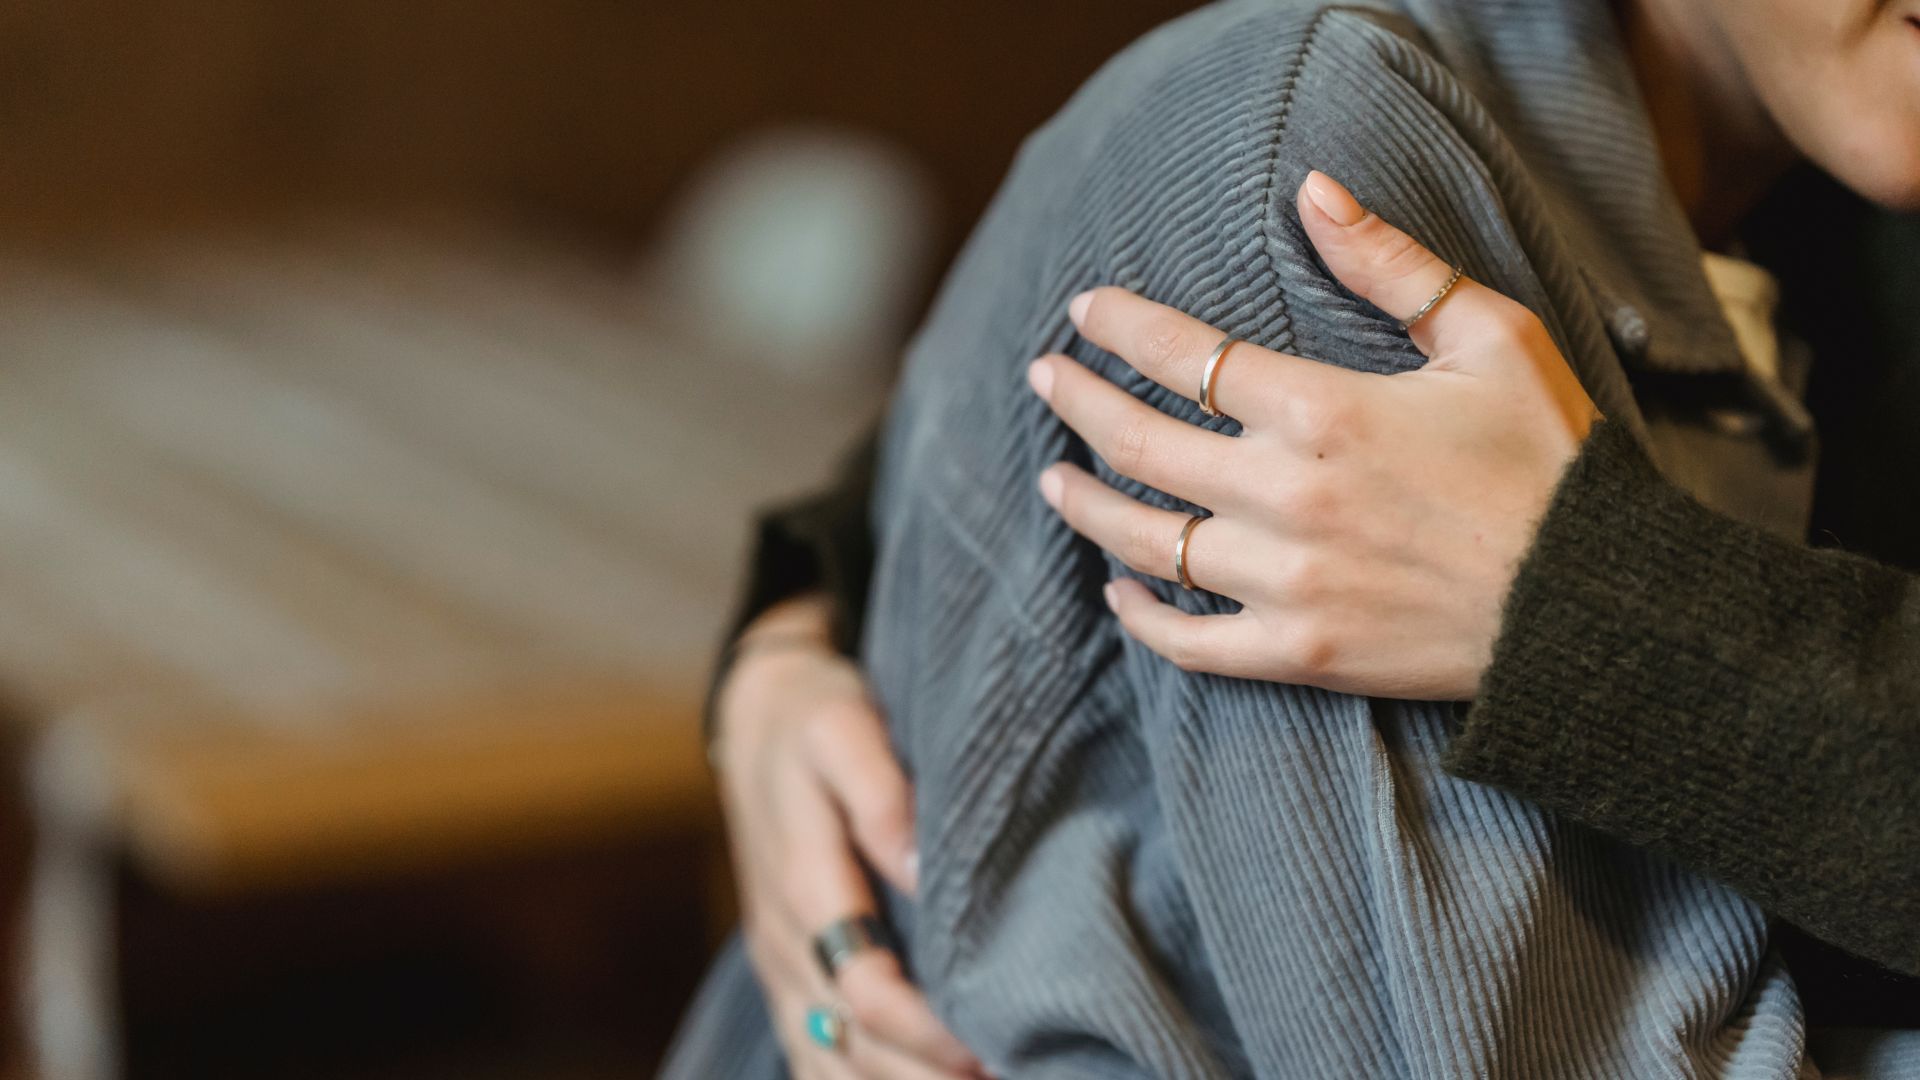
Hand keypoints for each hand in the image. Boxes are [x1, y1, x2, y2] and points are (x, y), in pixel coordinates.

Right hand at [713, 593, 986, 1078]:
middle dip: (926, 1077)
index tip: (994, 1044)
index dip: (926, 1031)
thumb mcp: (843, 727)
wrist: (756, 718)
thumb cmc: (815, 719)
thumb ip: (881, 796)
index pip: (865, 989)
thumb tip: (922, 867)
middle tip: (1010, 1076)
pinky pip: (813, 1059)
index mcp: (803, 884)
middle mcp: (786, 943)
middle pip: (852, 1046)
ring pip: (829, 1064)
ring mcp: (782, 968)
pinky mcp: (788, 978)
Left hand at [1028, 171, 1599, 700]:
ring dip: (1088, 505)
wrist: (1593, 606)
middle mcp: (1287, 496)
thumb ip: (1391, 265)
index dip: (1121, 328)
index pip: (1185, 357)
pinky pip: (1189, 641)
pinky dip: (1141, 618)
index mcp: (1324, 410)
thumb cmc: (1549, 463)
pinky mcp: (1300, 653)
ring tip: (1054, 479)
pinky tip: (1118, 592)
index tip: (1083, 312)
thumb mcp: (1491, 339)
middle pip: (1140, 443)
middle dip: (1077, 403)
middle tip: (1045, 379)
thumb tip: (1312, 190)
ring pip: (1147, 540)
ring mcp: (1286, 582)